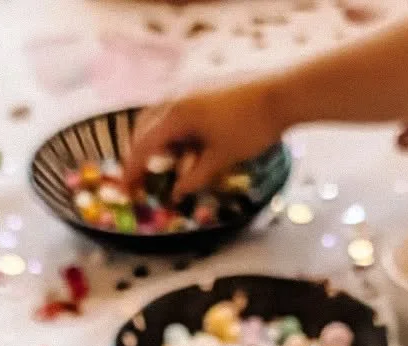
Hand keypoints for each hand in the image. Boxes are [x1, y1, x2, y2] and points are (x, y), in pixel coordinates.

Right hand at [123, 80, 285, 193]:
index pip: (143, 146)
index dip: (132, 170)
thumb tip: (177, 193)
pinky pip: (176, 113)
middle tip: (140, 180)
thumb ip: (195, 178)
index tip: (126, 189)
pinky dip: (172, 133)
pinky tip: (184, 149)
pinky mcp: (202, 91)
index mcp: (176, 115)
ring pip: (160, 119)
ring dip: (156, 143)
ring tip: (163, 167)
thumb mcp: (220, 160)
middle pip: (145, 128)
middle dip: (140, 155)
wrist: (281, 95)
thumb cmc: (250, 128)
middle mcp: (176, 98)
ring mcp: (189, 91)